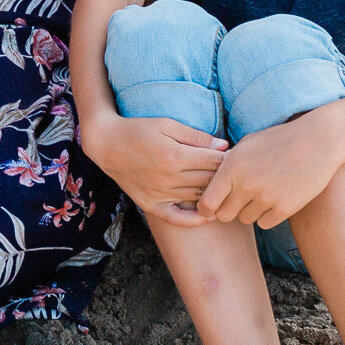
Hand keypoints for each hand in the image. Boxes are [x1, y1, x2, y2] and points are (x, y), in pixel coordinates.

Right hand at [82, 114, 227, 227]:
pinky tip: (207, 216)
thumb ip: (195, 136)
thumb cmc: (137, 129)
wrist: (105, 143)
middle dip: (226, 176)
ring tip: (228, 191)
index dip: (230, 160)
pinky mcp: (150, 204)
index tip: (239, 158)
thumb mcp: (166, 124)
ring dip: (215, 195)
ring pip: (198, 198)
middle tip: (238, 175)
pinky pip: (177, 218)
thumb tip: (223, 146)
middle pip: (209, 181)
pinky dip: (194, 220)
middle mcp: (169, 178)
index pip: (214, 161)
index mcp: (175, 155)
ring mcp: (160, 193)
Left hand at [197, 112, 343, 229]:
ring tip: (261, 193)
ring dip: (249, 210)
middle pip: (224, 216)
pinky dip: (267, 215)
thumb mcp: (246, 144)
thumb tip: (209, 186)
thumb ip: (226, 165)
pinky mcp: (285, 208)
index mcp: (232, 167)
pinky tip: (274, 198)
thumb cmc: (278, 140)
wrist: (316, 142)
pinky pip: (264, 223)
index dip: (206, 208)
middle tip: (238, 200)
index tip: (211, 207)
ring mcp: (266, 198)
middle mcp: (246, 185)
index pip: (207, 203)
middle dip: (228, 210)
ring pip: (245, 219)